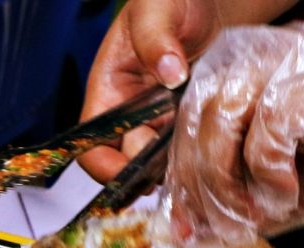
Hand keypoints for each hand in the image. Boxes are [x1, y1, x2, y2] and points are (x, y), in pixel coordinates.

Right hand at [77, 0, 292, 182]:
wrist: (208, 0)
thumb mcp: (158, 7)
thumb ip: (156, 37)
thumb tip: (168, 73)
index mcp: (107, 91)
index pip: (91, 144)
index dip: (104, 167)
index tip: (132, 175)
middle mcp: (128, 113)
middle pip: (125, 161)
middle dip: (146, 172)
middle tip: (177, 169)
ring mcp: (158, 121)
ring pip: (156, 162)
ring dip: (172, 170)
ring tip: (197, 166)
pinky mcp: (185, 123)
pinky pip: (184, 151)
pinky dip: (194, 159)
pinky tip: (212, 156)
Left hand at [163, 11, 303, 245]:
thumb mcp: (289, 194)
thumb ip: (239, 209)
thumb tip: (194, 239)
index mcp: (248, 76)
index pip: (186, 122)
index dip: (178, 180)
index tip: (181, 228)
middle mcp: (265, 58)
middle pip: (195, 117)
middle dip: (197, 186)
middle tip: (218, 228)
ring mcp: (296, 61)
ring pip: (222, 114)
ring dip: (226, 179)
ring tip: (255, 213)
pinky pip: (269, 122)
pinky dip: (268, 169)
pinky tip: (287, 193)